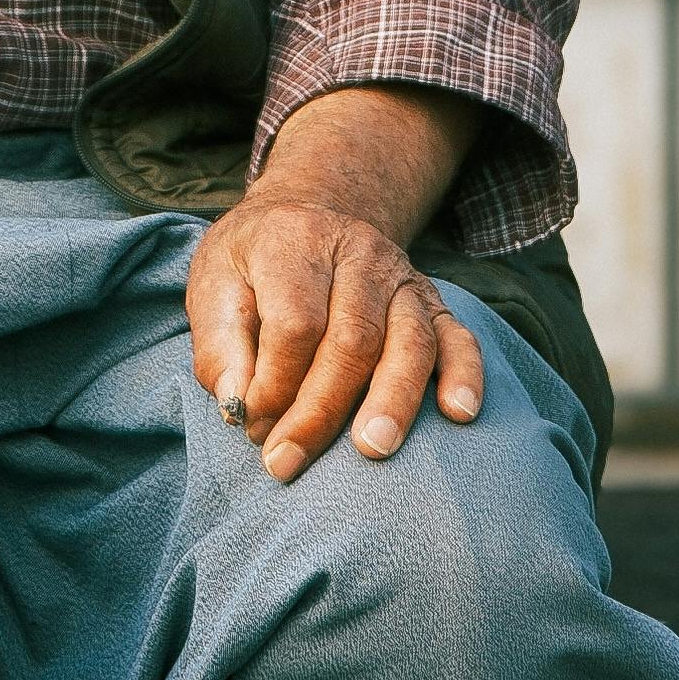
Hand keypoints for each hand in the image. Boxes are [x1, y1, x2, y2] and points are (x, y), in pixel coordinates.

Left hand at [187, 191, 482, 483]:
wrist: (302, 217)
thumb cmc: (252, 266)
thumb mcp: (214, 286)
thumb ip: (220, 345)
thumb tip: (238, 404)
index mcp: (294, 241)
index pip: (295, 322)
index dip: (274, 384)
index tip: (251, 426)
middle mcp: (355, 250)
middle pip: (352, 338)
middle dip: (321, 410)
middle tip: (287, 462)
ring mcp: (400, 274)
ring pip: (409, 339)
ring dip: (392, 400)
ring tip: (372, 449)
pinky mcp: (431, 299)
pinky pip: (458, 335)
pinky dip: (464, 374)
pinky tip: (458, 413)